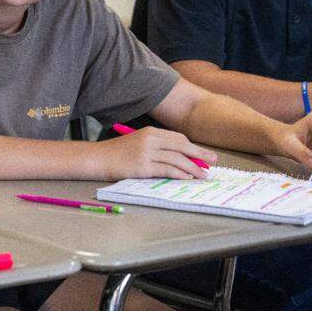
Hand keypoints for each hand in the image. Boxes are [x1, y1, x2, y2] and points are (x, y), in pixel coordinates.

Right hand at [99, 127, 217, 179]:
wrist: (98, 158)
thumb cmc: (117, 153)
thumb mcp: (138, 143)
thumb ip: (156, 147)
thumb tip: (178, 158)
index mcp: (151, 132)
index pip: (178, 138)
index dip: (193, 147)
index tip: (203, 155)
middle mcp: (150, 139)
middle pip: (182, 146)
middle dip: (200, 154)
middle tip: (213, 161)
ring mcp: (147, 152)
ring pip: (177, 159)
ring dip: (193, 167)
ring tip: (203, 174)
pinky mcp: (143, 166)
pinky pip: (167, 169)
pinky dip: (180, 174)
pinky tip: (188, 177)